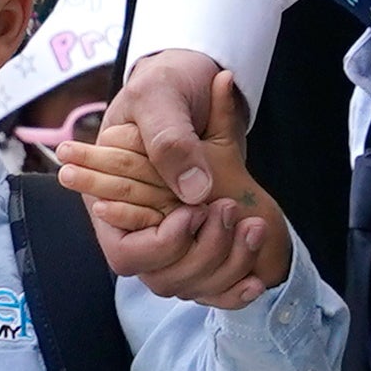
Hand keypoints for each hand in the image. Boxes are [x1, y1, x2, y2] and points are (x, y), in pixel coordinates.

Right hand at [98, 52, 263, 290]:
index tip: (193, 212)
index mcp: (112, 198)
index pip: (126, 254)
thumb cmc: (170, 83)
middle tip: (229, 209)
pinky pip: (214, 287)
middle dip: (204, 253)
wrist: (200, 81)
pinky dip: (235, 288)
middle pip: (162, 278)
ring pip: (192, 285)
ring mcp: (171, 236)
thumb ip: (169, 140)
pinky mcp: (200, 240)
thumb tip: (193, 191)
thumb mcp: (162, 96)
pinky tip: (257, 278)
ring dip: (228, 264)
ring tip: (254, 226)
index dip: (161, 245)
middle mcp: (140, 226)